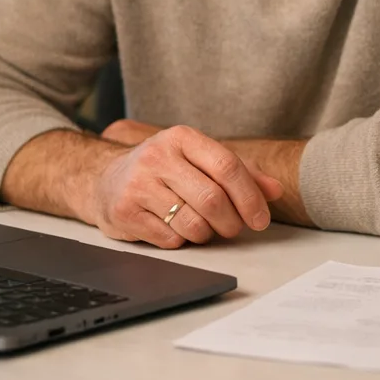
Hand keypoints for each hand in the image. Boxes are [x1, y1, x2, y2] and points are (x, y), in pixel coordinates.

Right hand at [104, 120, 312, 228]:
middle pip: (212, 199)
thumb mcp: (199, 160)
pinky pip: (170, 239)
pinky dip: (181, 241)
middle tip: (233, 229)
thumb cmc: (163, 170)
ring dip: (206, 234)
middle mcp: (158, 157)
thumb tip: (275, 190)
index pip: (227, 166)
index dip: (250, 197)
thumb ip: (240, 172)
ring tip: (202, 227)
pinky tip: (174, 228)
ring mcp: (138, 184)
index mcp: (182, 138)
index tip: (261, 219)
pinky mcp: (124, 212)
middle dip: (231, 222)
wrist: (104, 179)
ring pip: (192, 223)